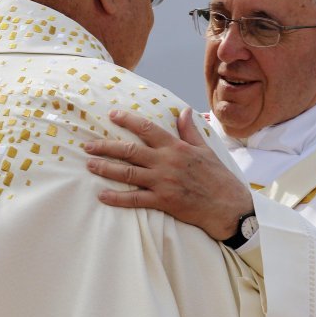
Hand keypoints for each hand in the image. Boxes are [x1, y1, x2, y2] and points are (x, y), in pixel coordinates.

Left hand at [84, 108, 253, 239]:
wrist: (228, 206)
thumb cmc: (217, 177)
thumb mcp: (204, 149)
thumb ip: (189, 130)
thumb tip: (184, 110)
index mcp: (176, 147)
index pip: (147, 128)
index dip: (127, 120)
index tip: (112, 115)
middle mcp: (166, 162)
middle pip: (130, 150)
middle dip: (106, 147)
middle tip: (87, 146)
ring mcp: (163, 182)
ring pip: (128, 173)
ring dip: (106, 168)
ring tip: (89, 165)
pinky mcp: (163, 201)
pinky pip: (135, 199)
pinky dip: (117, 198)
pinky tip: (102, 195)